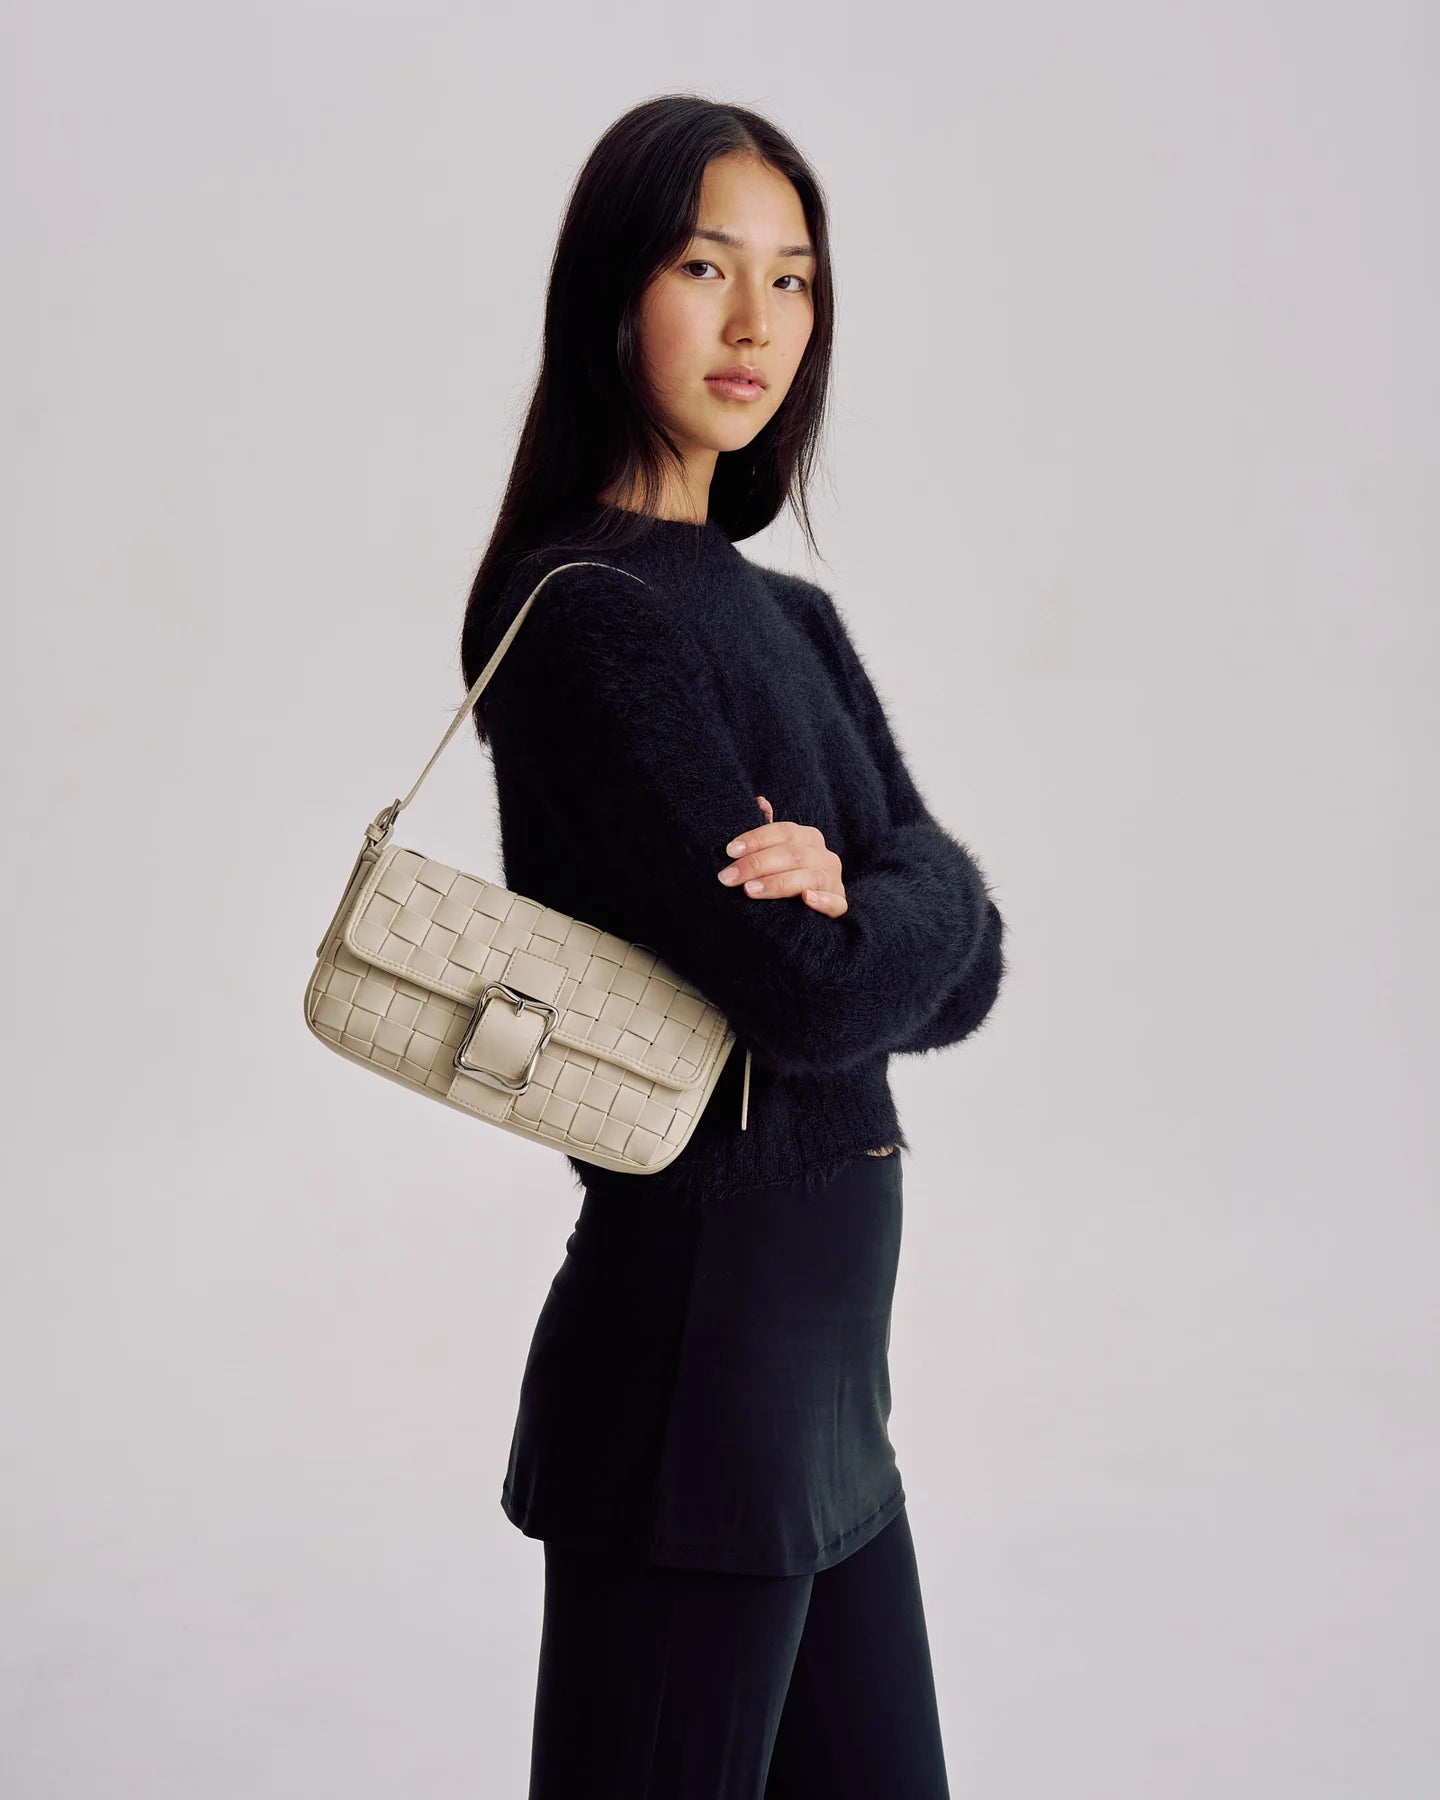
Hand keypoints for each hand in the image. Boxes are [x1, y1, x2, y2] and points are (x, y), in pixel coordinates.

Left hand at [716, 795, 848, 916]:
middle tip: (728, 877)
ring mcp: (833, 881)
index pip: (783, 832)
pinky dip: (822, 900)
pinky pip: (835, 903)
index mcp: (808, 839)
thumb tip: (760, 801)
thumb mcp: (772, 855)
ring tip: (749, 890)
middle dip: (756, 865)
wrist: (800, 916)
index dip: (756, 839)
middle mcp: (824, 856)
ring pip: (809, 878)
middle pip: (792, 854)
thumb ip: (767, 833)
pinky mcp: (839, 905)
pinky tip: (806, 899)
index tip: (729, 851)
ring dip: (778, 883)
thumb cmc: (782, 879)